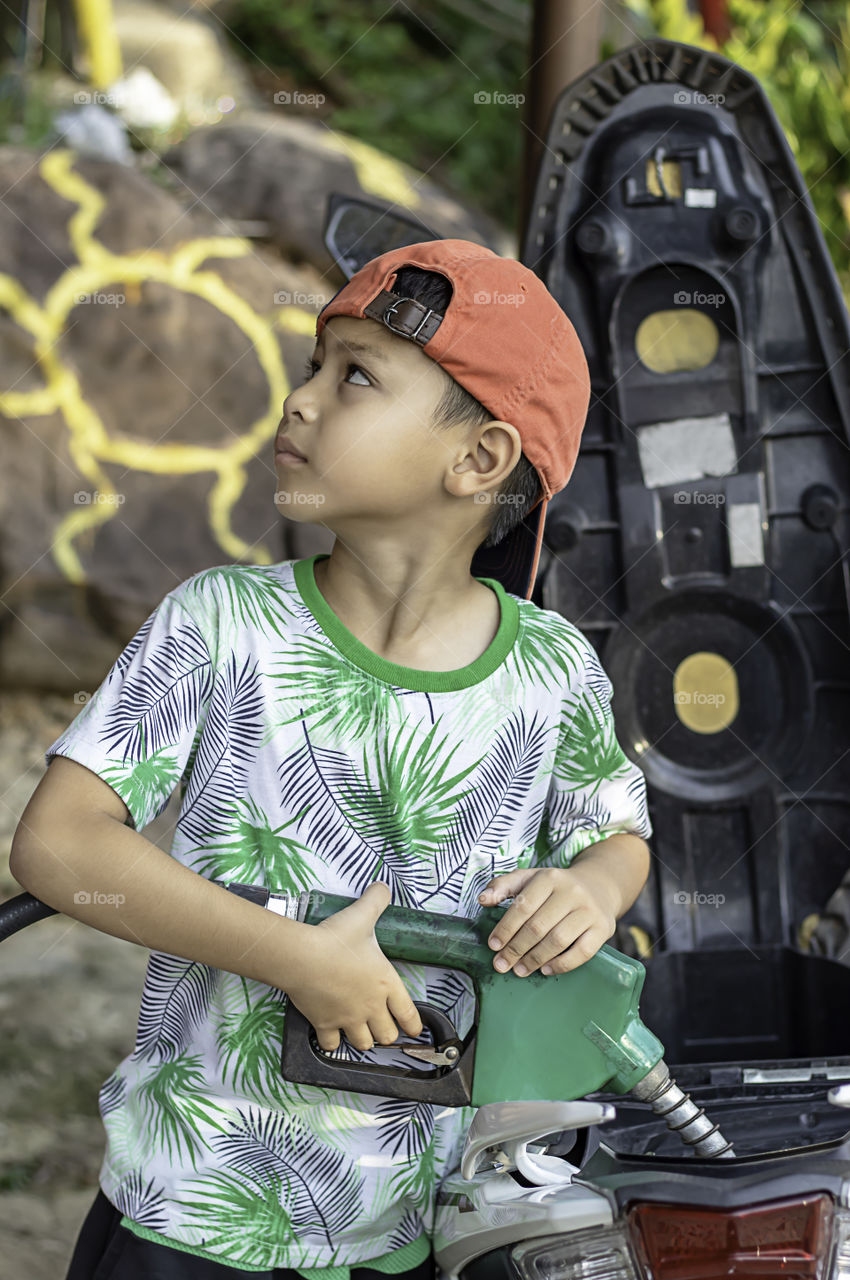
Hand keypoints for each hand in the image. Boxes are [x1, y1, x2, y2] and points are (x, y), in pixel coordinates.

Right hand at [286, 882, 423, 1051]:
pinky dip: (332, 1043)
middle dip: (387, 1033)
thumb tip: (383, 887)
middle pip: (387, 1035)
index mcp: (385, 984)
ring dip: (363, 1040)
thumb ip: (376, 899)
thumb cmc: (335, 939)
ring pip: (363, 1044)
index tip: (415, 1030)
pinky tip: (331, 1035)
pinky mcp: (324, 1024)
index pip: (408, 1013)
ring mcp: (347, 1018)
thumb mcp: (362, 914)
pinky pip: (331, 1045)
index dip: (414, 1024)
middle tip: (383, 1026)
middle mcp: (370, 1006)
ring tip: (361, 1032)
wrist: (304, 957)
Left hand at [477, 864, 617, 976]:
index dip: (505, 928)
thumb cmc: (556, 887)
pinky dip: (561, 965)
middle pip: (538, 926)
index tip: (493, 945)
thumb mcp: (530, 878)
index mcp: (549, 878)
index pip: (523, 906)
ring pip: (557, 940)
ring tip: (519, 970)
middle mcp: (571, 892)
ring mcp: (589, 910)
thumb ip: (503, 885)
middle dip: (516, 949)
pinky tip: (545, 970)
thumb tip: (483, 900)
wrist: (599, 886)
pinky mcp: (603, 928)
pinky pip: (582, 952)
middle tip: (501, 964)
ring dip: (535, 959)